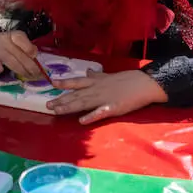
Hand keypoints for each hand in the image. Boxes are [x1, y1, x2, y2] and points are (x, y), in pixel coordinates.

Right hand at [0, 31, 43, 79]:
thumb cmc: (4, 44)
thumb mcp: (15, 42)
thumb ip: (26, 47)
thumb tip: (36, 55)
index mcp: (13, 36)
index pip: (22, 39)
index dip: (29, 48)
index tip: (35, 56)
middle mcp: (5, 42)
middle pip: (20, 54)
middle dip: (31, 66)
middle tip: (38, 75)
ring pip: (11, 61)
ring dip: (22, 70)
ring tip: (30, 76)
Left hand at [48, 70, 167, 124]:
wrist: (145, 83)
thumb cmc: (128, 80)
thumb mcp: (109, 75)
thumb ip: (97, 76)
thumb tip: (88, 72)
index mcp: (96, 82)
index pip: (77, 82)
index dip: (64, 83)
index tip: (52, 82)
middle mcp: (96, 89)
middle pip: (76, 95)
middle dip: (61, 100)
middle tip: (47, 105)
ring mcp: (104, 99)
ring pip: (83, 103)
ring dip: (69, 107)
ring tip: (57, 111)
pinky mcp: (113, 108)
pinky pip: (100, 113)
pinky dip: (90, 116)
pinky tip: (81, 121)